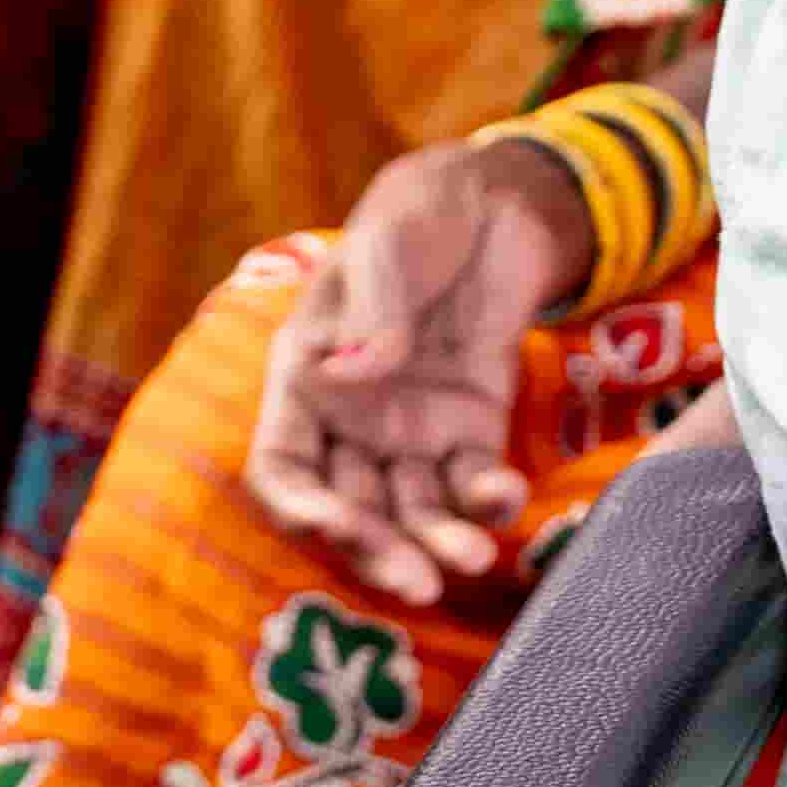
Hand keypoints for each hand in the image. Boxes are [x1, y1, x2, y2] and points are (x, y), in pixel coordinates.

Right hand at [244, 130, 591, 607]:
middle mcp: (353, 420)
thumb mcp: (386, 247)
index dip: (301, 509)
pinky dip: (487, 499)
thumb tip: (354, 370)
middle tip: (419, 583)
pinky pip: (471, 479)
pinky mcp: (473, 426)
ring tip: (475, 556)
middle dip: (380, 550)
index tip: (338, 526)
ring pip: (414, 509)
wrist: (495, 203)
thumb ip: (373, 308)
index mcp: (307, 378)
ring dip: (438, 542)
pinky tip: (504, 498)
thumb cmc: (415, 217)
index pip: (282, 467)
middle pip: (351, 508)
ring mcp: (414, 430)